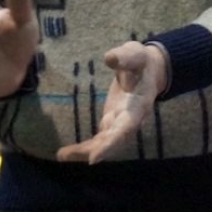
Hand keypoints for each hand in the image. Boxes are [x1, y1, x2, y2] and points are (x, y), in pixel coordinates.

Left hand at [56, 40, 167, 163]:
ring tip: (62, 155)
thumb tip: (110, 58)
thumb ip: (125, 57)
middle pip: (114, 140)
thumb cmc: (141, 61)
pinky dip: (84, 147)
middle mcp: (130, 119)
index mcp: (138, 105)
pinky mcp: (111, 121)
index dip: (112, 143)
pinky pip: (98, 138)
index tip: (96, 157)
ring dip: (85, 151)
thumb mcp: (136, 54)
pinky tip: (66, 153)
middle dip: (97, 150)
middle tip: (76, 157)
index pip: (125, 128)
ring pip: (104, 142)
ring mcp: (119, 122)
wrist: (149, 69)